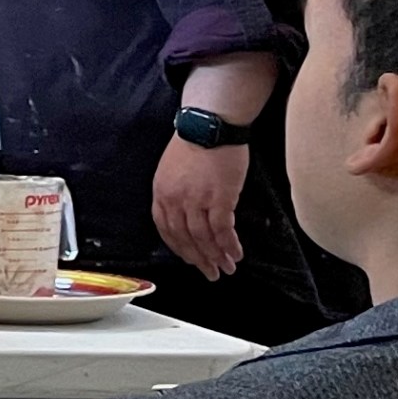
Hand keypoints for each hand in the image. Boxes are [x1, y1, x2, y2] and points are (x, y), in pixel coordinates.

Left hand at [151, 134, 249, 279]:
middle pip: (185, 238)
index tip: (190, 258)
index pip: (166, 229)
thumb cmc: (195, 143)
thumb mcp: (172, 169)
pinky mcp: (219, 199)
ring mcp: (196, 201)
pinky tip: (236, 254)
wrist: (211, 125)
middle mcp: (175, 200)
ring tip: (227, 268)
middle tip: (211, 273)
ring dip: (216, 257)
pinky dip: (229, 245)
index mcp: (161, 193)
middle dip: (199, 259)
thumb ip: (176, 192)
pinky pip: (223, 230)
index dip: (179, 248)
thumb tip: (187, 212)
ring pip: (204, 238)